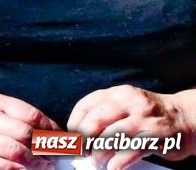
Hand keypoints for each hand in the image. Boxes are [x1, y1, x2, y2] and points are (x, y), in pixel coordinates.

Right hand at [0, 92, 56, 169]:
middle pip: (24, 133)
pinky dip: (14, 168)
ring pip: (13, 150)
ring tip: (44, 166)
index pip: (30, 114)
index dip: (49, 128)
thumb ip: (20, 117)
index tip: (60, 138)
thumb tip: (54, 132)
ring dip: (34, 161)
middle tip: (54, 156)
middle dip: (44, 148)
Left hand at [69, 86, 191, 167]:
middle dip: (84, 139)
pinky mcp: (157, 136)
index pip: (86, 105)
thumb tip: (79, 133)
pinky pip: (131, 151)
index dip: (74, 123)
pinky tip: (113, 167)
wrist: (186, 118)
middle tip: (82, 152)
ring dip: (100, 154)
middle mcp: (130, 102)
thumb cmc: (149, 115)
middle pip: (96, 120)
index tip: (71, 137)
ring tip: (97, 162)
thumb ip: (105, 113)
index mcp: (118, 93)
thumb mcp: (127, 105)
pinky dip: (118, 162)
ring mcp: (144, 119)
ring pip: (112, 137)